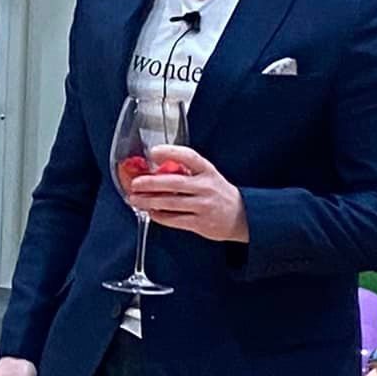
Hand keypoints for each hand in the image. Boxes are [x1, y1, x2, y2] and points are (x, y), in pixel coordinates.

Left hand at [129, 145, 248, 242]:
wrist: (241, 216)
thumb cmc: (218, 193)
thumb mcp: (207, 176)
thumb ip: (187, 171)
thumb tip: (156, 170)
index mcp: (208, 171)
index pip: (189, 157)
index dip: (171, 152)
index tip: (154, 152)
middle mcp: (206, 187)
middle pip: (175, 183)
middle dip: (151, 183)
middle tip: (135, 183)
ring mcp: (204, 205)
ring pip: (171, 203)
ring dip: (149, 201)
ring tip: (135, 199)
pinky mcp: (201, 223)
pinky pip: (175, 220)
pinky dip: (160, 216)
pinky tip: (151, 212)